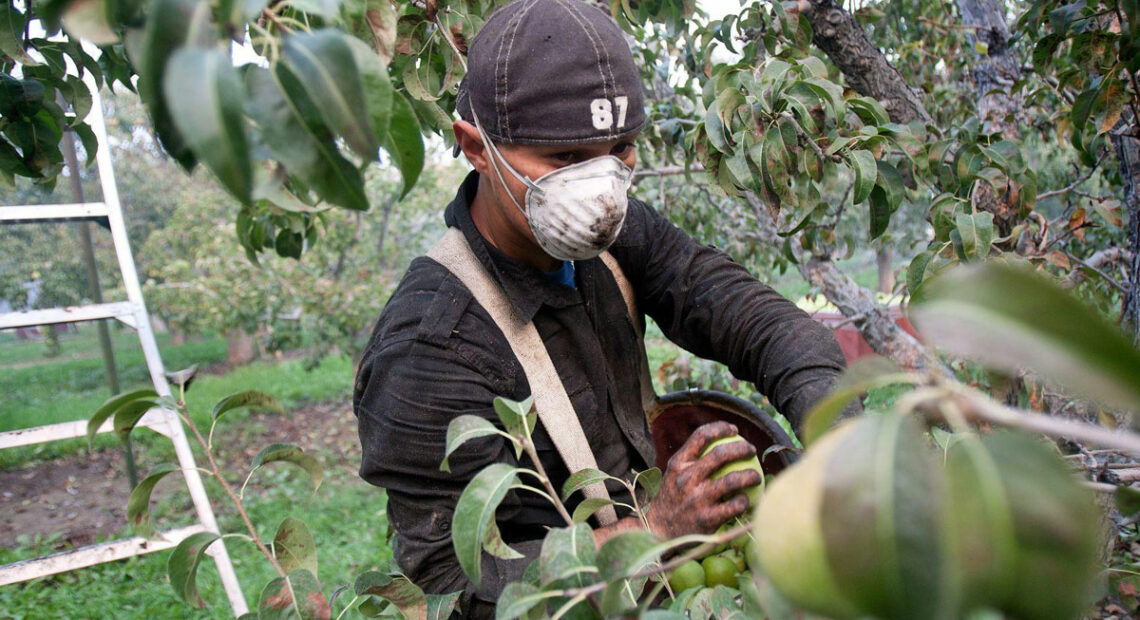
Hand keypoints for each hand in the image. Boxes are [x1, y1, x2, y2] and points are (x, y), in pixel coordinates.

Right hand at [645, 421, 761, 539]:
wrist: (660, 531)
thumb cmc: (673, 498)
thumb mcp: (674, 474)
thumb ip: (692, 459)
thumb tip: (721, 439)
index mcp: (678, 464)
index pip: (701, 436)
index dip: (721, 428)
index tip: (734, 430)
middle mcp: (687, 479)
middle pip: (721, 454)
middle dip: (742, 448)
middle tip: (751, 450)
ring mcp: (697, 499)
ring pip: (732, 480)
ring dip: (750, 475)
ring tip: (756, 476)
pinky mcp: (707, 519)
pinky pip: (735, 506)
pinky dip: (745, 501)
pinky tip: (747, 500)